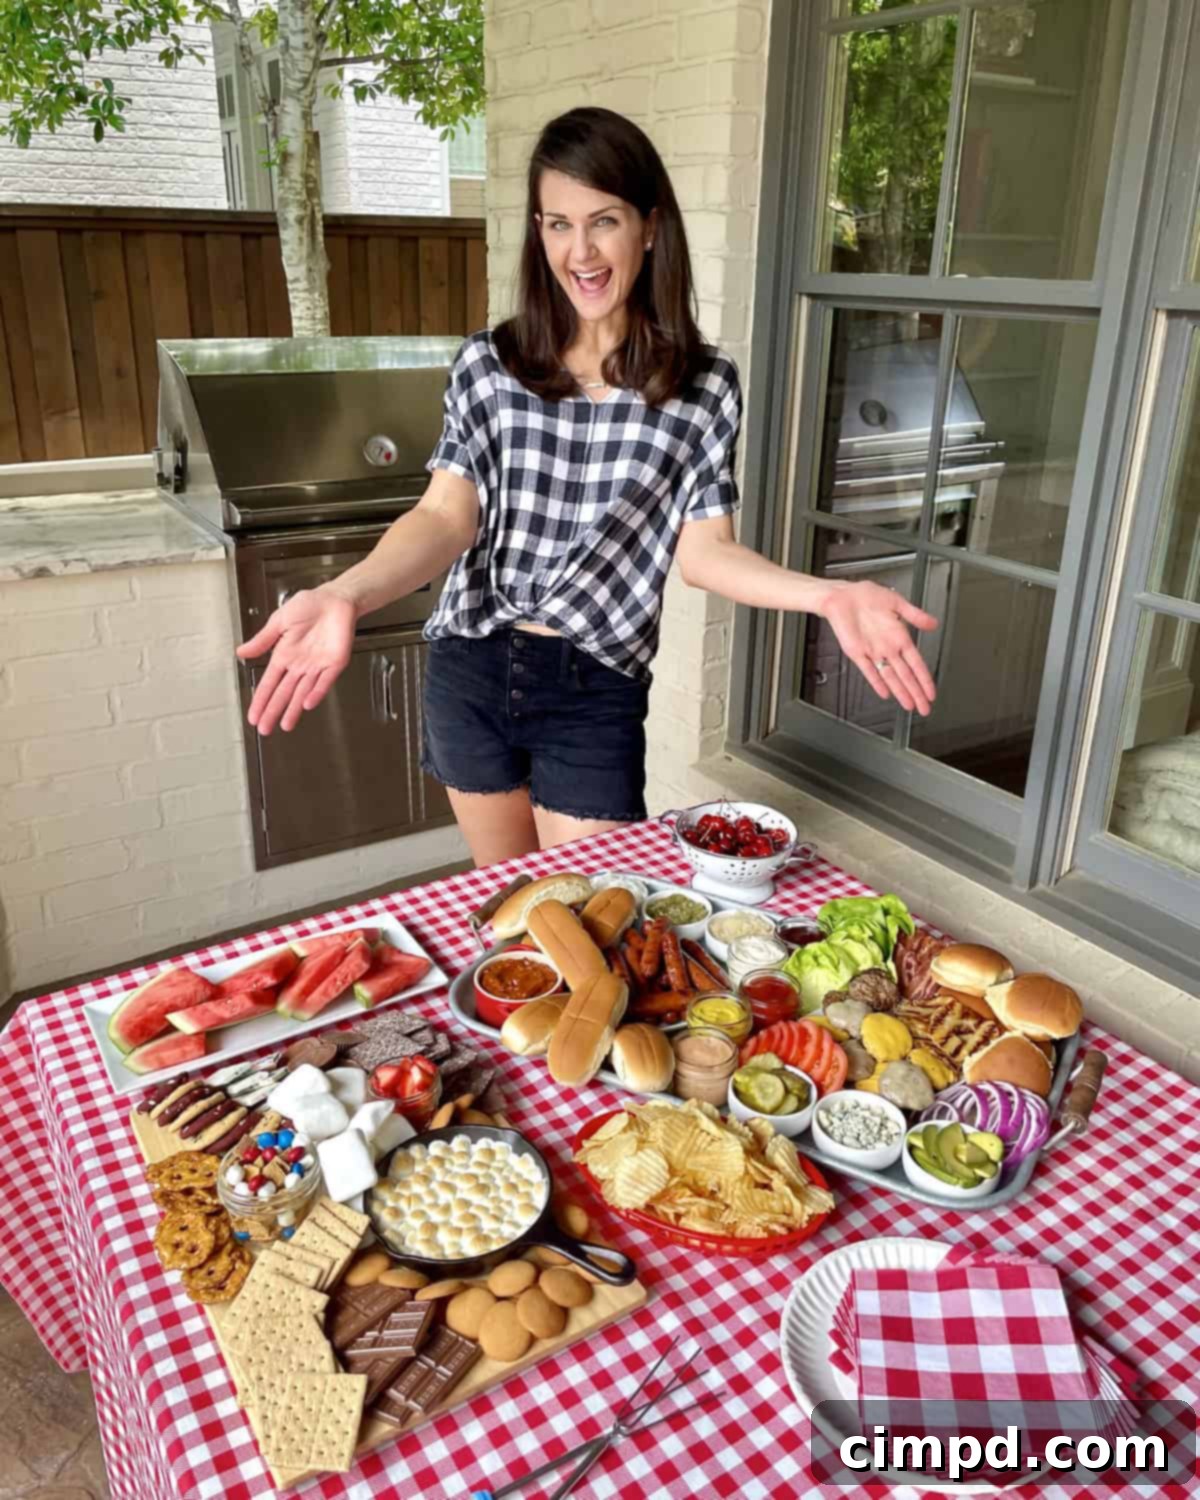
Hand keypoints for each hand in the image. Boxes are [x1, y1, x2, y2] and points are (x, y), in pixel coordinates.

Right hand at [236, 587, 356, 734]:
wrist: (334, 598)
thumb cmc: (309, 605)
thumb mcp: (279, 621)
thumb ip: (262, 640)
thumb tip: (240, 653)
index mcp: (285, 655)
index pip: (270, 682)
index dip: (261, 699)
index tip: (253, 716)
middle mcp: (300, 665)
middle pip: (284, 693)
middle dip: (273, 711)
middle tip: (264, 729)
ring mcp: (318, 666)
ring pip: (303, 692)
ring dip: (293, 709)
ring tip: (284, 725)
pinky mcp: (335, 663)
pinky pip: (324, 681)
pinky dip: (316, 692)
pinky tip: (306, 704)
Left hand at [817, 580, 938, 715]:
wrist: (842, 595)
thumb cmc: (866, 596)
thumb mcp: (897, 602)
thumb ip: (915, 615)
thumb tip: (933, 623)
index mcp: (899, 636)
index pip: (916, 663)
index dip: (924, 679)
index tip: (931, 692)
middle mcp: (887, 647)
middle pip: (905, 675)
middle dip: (916, 692)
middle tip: (925, 708)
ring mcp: (873, 652)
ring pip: (890, 677)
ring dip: (900, 692)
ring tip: (909, 705)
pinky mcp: (857, 653)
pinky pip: (868, 671)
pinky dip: (876, 682)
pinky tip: (884, 693)